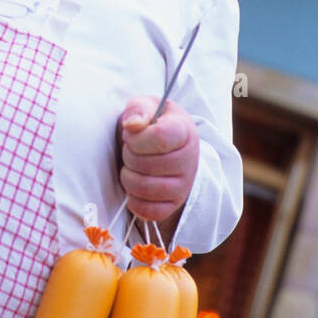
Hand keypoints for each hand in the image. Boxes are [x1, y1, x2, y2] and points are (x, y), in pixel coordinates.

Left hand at [116, 96, 198, 223]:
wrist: (162, 148)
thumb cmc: (151, 124)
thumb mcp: (145, 105)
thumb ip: (139, 108)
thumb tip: (133, 125)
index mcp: (185, 130)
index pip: (160, 138)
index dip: (137, 138)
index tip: (131, 134)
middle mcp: (190, 159)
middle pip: (148, 165)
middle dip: (129, 156)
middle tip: (130, 150)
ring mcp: (184, 185)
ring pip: (145, 189)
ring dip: (127, 177)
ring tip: (131, 167)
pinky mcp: (174, 205)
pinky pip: (149, 211)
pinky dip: (134, 201)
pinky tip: (134, 186)